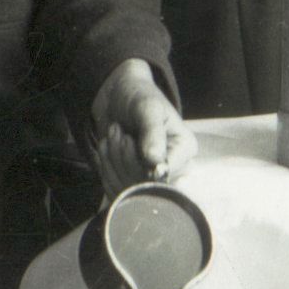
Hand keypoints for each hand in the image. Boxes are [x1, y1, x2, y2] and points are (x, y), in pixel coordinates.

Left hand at [92, 60, 189, 190]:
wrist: (118, 96)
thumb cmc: (138, 96)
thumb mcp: (147, 107)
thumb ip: (153, 132)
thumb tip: (156, 161)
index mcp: (184, 150)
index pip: (164, 175)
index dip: (140, 164)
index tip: (127, 139)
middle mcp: (174, 169)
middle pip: (144, 186)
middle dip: (122, 158)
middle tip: (117, 131)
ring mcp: (152, 179)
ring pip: (127, 190)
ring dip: (111, 160)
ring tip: (113, 134)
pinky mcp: (133, 183)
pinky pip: (115, 191)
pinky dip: (104, 168)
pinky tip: (107, 148)